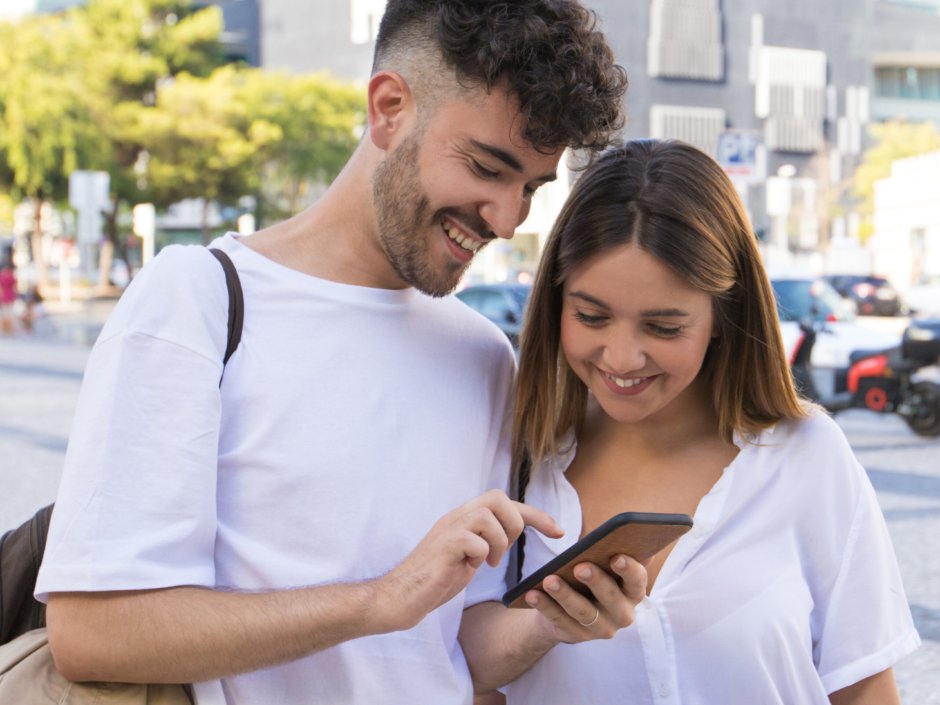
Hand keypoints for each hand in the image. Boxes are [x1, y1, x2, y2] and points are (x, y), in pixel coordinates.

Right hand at [378, 489, 562, 630]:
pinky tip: (469, 569)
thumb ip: (483, 542)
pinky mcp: (443, 547)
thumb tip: (507, 535)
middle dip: (514, 524)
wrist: (399, 597)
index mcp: (463, 518)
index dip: (536, 514)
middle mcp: (456, 517)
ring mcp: (448, 529)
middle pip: (498, 497)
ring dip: (498, 543)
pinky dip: (481, 556)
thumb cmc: (433, 581)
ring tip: (487, 564)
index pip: (505, 503)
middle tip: (503, 552)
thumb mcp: (466, 558)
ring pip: (488, 515)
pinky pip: (475, 540)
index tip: (559, 531)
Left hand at [524, 554, 646, 642]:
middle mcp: (622, 614)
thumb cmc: (592, 576)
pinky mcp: (577, 636)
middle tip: (580, 567)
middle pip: (610, 597)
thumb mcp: (604, 566)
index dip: (629, 569)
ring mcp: (600, 628)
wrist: (572, 608)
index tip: (616, 556)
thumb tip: (624, 535)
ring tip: (549, 579)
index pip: (637, 581)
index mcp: (633, 592)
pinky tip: (532, 594)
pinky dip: (545, 606)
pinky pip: (559, 620)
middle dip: (595, 581)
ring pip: (582, 611)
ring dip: (565, 595)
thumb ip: (612, 552)